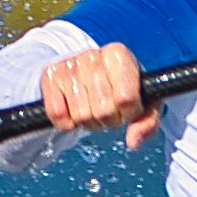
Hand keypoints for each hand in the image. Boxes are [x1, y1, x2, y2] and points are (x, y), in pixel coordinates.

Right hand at [40, 41, 156, 146]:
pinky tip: (73, 110)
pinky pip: (58, 115)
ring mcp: (69, 64)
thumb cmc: (119, 87)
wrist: (86, 70)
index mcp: (119, 55)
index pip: (126, 99)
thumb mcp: (141, 101)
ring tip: (91, 109)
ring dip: (89, 122)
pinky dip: (67, 123)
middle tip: (107, 110)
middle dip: (108, 119)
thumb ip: (146, 122)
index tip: (126, 106)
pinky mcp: (50, 75)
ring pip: (81, 116)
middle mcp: (92, 55)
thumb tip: (133, 142)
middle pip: (104, 110)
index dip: (128, 112)